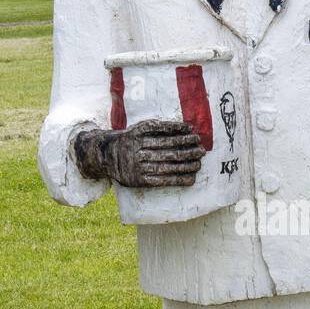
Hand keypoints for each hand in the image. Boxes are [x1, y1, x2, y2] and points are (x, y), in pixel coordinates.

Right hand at [73, 120, 203, 187]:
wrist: (107, 156)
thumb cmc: (131, 139)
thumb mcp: (139, 128)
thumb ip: (158, 127)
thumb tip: (185, 128)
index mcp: (137, 134)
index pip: (163, 133)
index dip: (179, 133)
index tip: (193, 133)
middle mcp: (137, 150)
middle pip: (167, 150)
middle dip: (187, 149)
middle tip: (202, 149)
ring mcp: (138, 166)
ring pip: (166, 166)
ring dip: (186, 165)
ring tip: (199, 163)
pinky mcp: (140, 180)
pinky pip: (162, 181)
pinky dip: (178, 179)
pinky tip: (191, 178)